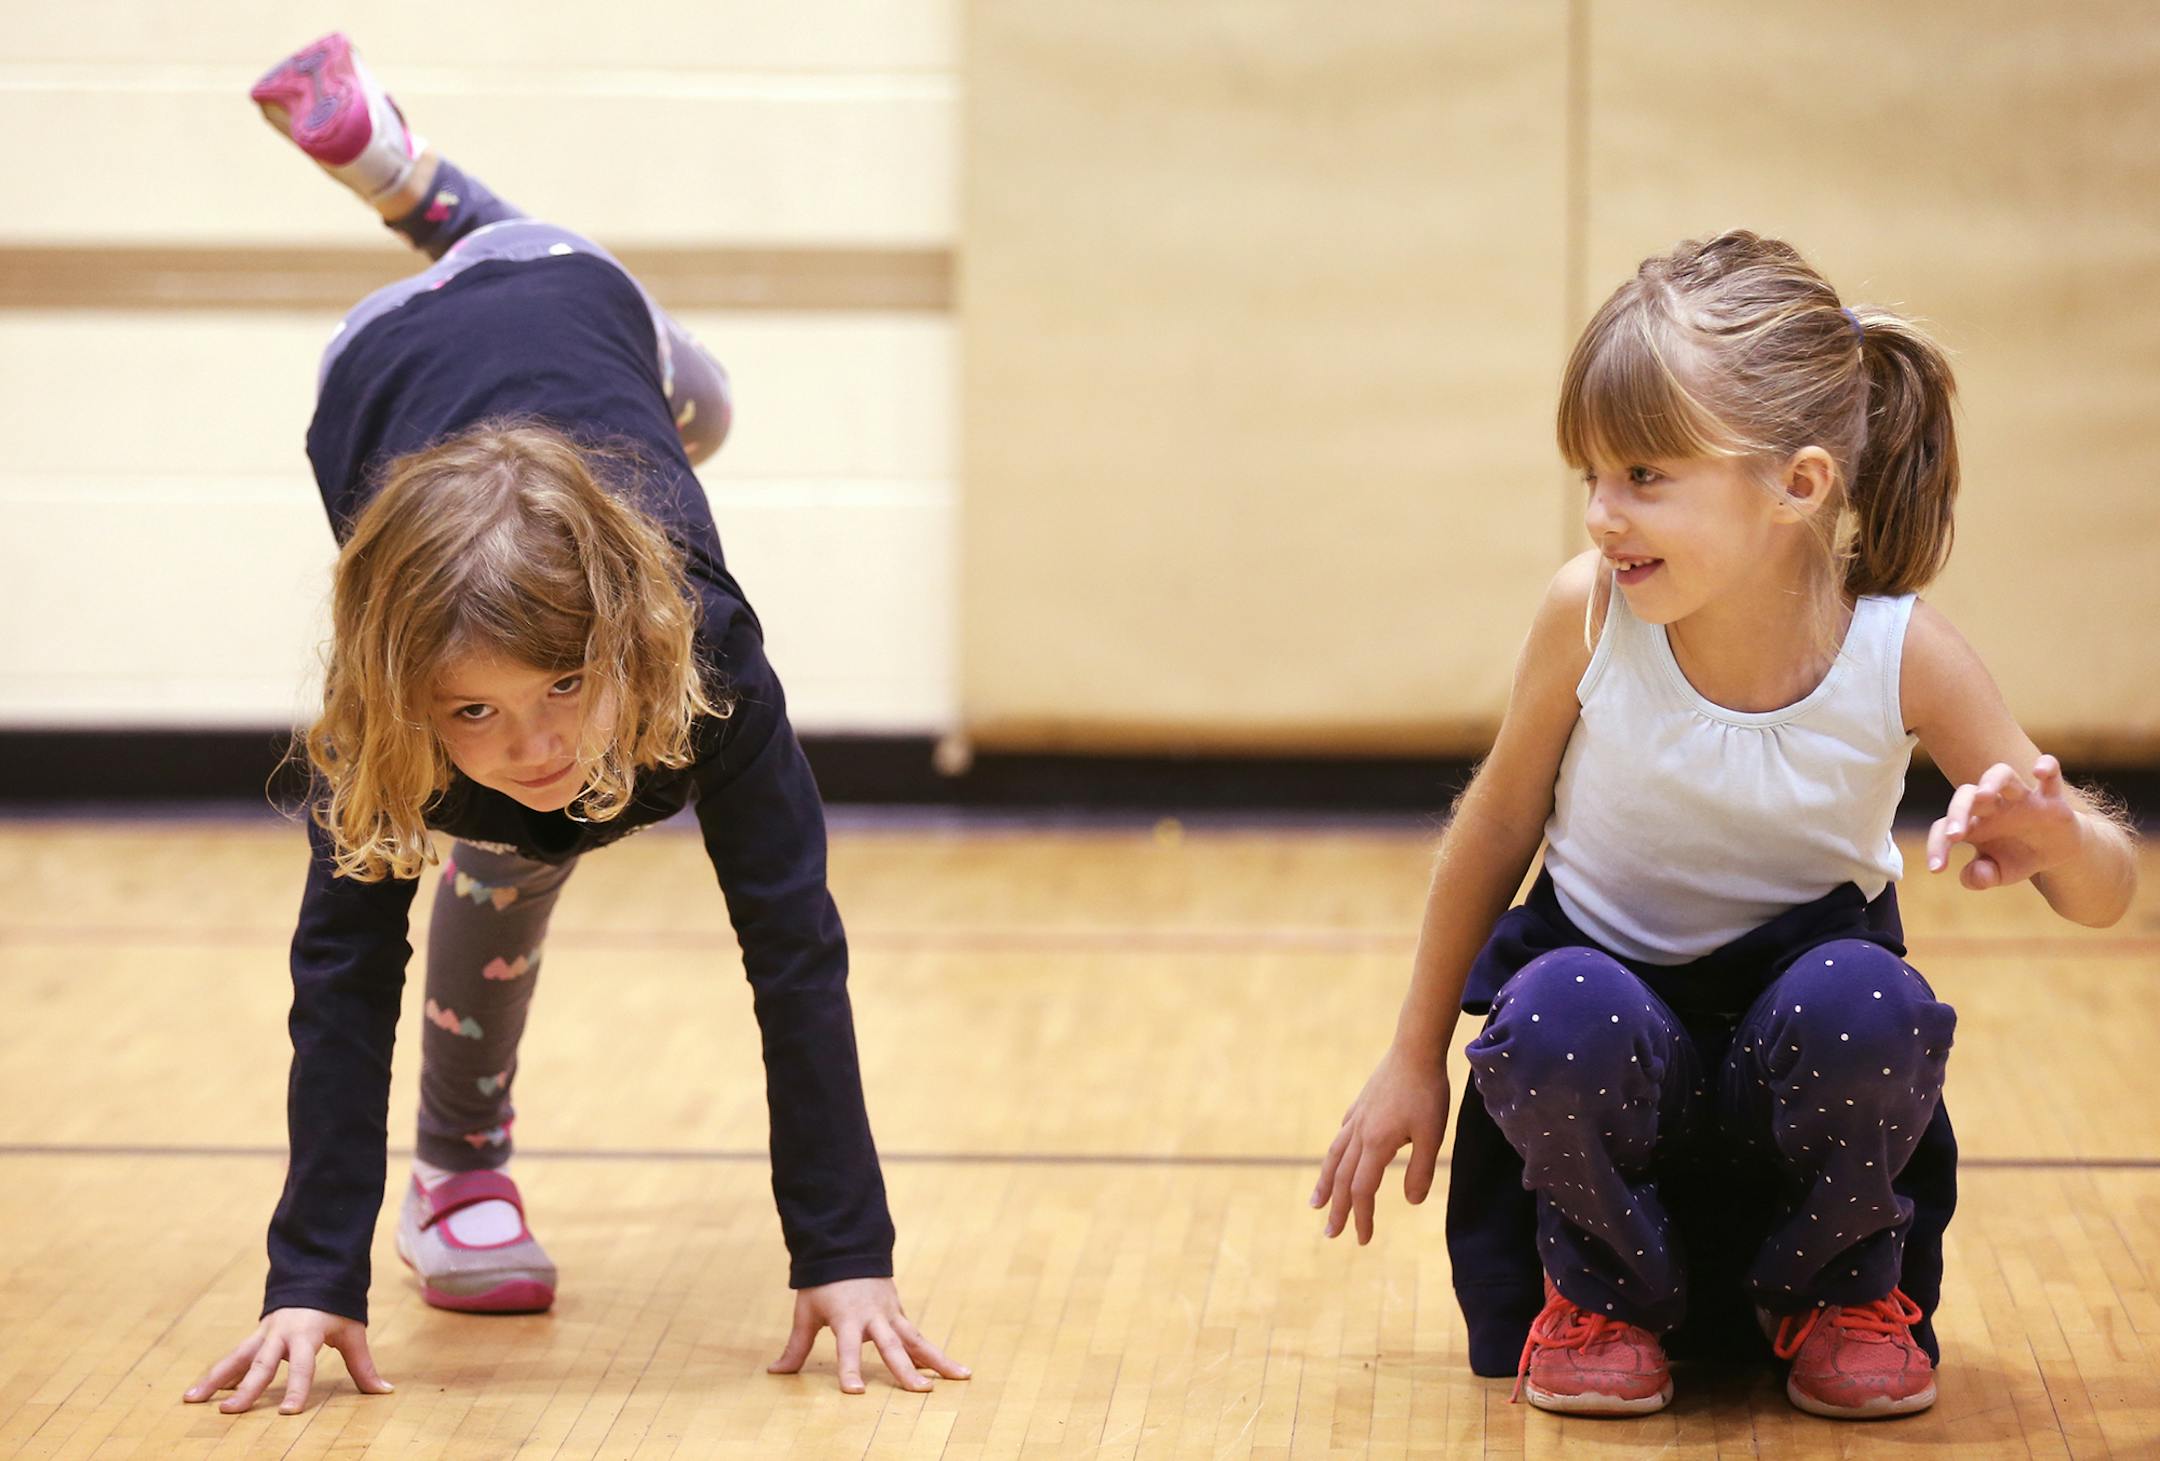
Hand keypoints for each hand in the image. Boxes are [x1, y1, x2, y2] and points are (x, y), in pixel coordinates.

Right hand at [182, 1308, 391, 1414]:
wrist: (314, 1274)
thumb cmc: (336, 1307)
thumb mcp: (352, 1331)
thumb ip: (363, 1365)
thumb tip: (385, 1391)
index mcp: (308, 1332)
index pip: (303, 1365)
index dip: (298, 1388)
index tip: (288, 1412)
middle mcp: (282, 1333)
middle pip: (262, 1364)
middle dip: (246, 1388)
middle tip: (229, 1411)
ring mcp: (264, 1333)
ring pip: (236, 1357)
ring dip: (214, 1378)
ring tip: (191, 1399)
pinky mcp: (255, 1336)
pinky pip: (233, 1356)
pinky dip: (217, 1374)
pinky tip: (198, 1393)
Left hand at [767, 1276, 969, 1393]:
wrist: (847, 1247)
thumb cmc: (823, 1284)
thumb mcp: (806, 1312)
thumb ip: (796, 1346)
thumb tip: (776, 1372)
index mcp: (847, 1318)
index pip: (847, 1349)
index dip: (849, 1369)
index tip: (855, 1391)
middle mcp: (873, 1317)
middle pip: (893, 1347)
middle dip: (908, 1370)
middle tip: (923, 1391)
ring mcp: (891, 1313)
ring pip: (917, 1340)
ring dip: (939, 1360)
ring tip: (962, 1376)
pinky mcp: (899, 1312)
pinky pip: (917, 1336)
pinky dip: (932, 1353)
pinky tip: (951, 1370)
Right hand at [1310, 1042, 1450, 1244]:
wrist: (1414, 1050)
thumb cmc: (1427, 1093)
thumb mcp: (1432, 1136)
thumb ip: (1421, 1171)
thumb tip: (1412, 1201)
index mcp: (1376, 1144)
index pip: (1363, 1190)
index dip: (1361, 1216)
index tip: (1362, 1240)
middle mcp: (1359, 1133)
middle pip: (1343, 1179)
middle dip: (1337, 1209)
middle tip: (1330, 1234)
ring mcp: (1356, 1118)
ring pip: (1334, 1157)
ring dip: (1326, 1184)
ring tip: (1316, 1203)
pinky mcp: (1360, 1106)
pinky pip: (1341, 1136)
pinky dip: (1335, 1154)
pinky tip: (1336, 1158)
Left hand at [1927, 754, 2081, 889]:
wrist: (2056, 851)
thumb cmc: (2018, 856)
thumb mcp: (1999, 873)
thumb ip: (1981, 876)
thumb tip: (1974, 877)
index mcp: (1972, 822)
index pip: (1944, 825)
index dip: (1937, 846)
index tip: (1936, 869)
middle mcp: (1993, 804)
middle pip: (1967, 793)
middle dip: (1957, 811)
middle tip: (1954, 835)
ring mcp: (2021, 798)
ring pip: (2002, 773)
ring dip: (1991, 781)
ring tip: (1983, 795)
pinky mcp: (2051, 798)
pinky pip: (2051, 774)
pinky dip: (2046, 766)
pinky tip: (2038, 771)